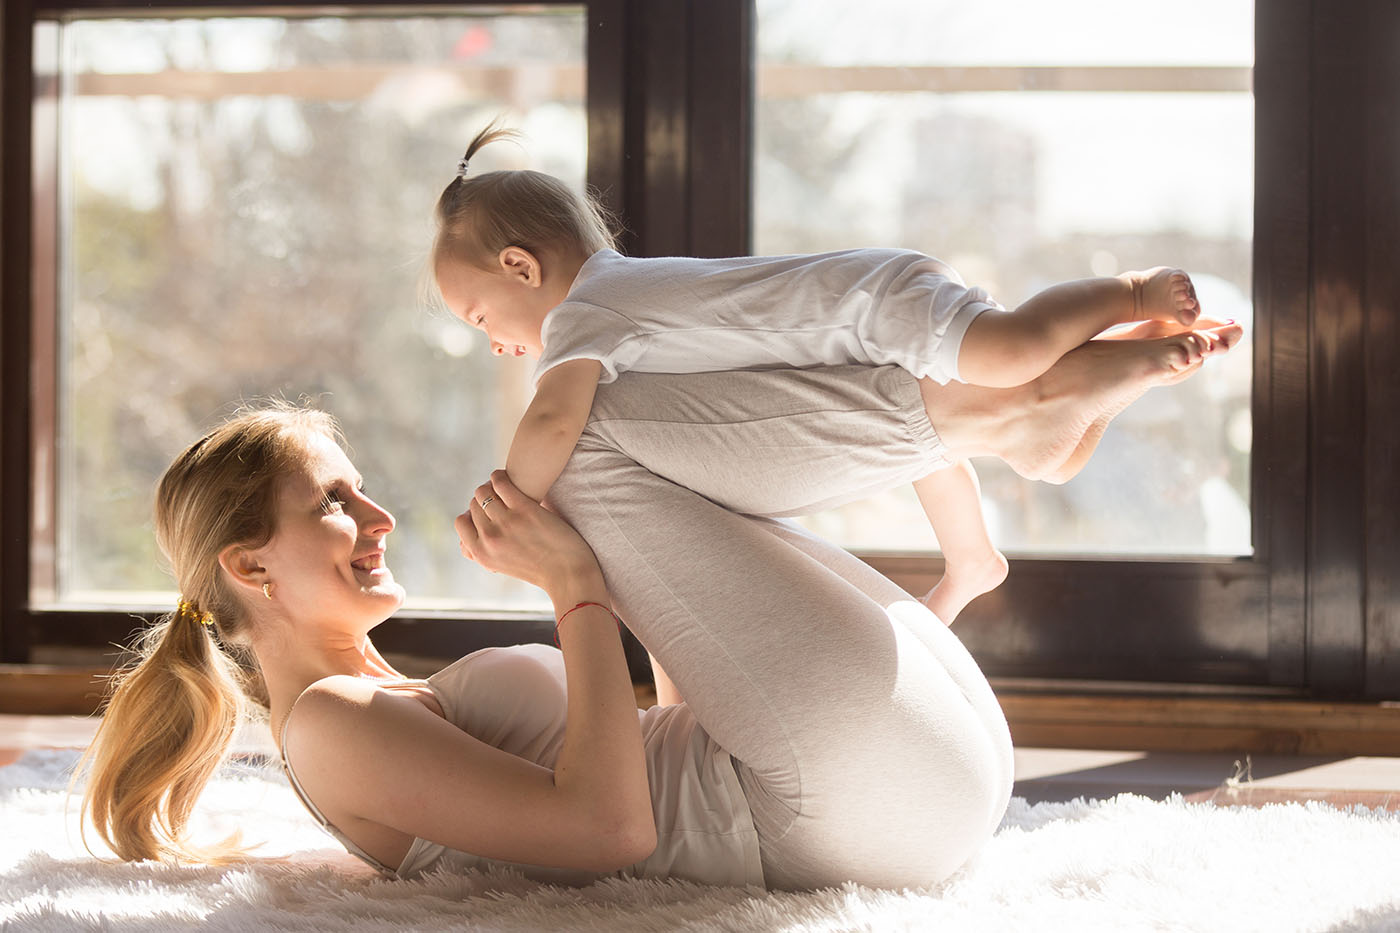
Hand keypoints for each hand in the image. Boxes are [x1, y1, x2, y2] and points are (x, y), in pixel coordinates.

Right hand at [455, 470, 601, 592]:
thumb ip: (483, 553)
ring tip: (504, 486)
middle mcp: (489, 538)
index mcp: (481, 554)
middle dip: (485, 499)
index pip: (461, 522)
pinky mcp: (524, 510)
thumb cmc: (539, 569)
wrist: (568, 574)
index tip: (487, 511)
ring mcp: (506, 523)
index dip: (472, 514)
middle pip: (474, 504)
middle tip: (500, 497)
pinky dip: (500, 477)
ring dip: (491, 486)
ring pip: (484, 492)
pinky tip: (507, 477)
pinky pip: (501, 483)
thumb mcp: (501, 567)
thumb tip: (465, 543)